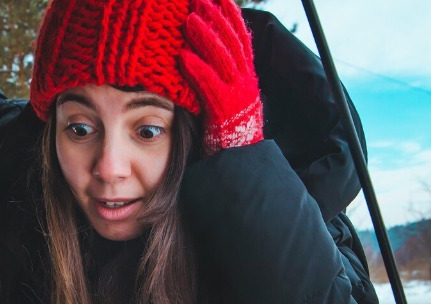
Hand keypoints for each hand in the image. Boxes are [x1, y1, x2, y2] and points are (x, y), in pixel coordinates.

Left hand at [179, 0, 263, 155]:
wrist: (239, 161)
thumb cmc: (228, 129)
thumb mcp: (229, 97)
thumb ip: (222, 76)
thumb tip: (207, 53)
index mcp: (247, 76)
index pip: (241, 38)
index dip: (231, 16)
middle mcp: (245, 81)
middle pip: (232, 42)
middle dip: (216, 19)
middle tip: (199, 1)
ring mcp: (237, 95)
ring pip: (223, 59)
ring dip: (206, 38)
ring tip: (189, 20)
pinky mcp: (225, 110)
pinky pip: (211, 86)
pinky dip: (198, 70)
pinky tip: (183, 57)